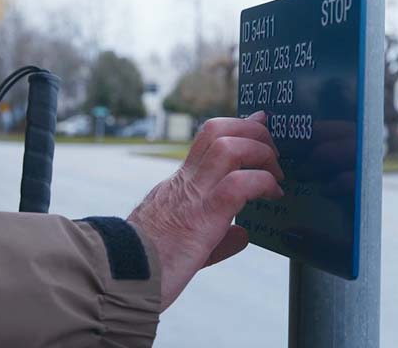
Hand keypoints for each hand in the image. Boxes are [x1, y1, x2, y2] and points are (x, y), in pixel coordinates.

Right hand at [128, 111, 283, 310]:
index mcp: (178, 186)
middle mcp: (184, 182)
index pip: (208, 141)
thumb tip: (241, 234)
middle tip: (272, 152)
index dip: (237, 125)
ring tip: (275, 172)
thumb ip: (216, 236)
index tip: (258, 120)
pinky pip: (238, 184)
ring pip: (228, 146)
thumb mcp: (184, 243)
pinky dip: (262, 182)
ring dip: (260, 151)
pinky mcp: (202, 216)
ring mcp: (192, 195)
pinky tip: (273, 195)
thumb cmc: (149, 267)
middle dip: (252, 131)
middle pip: (217, 129)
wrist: (122, 278)